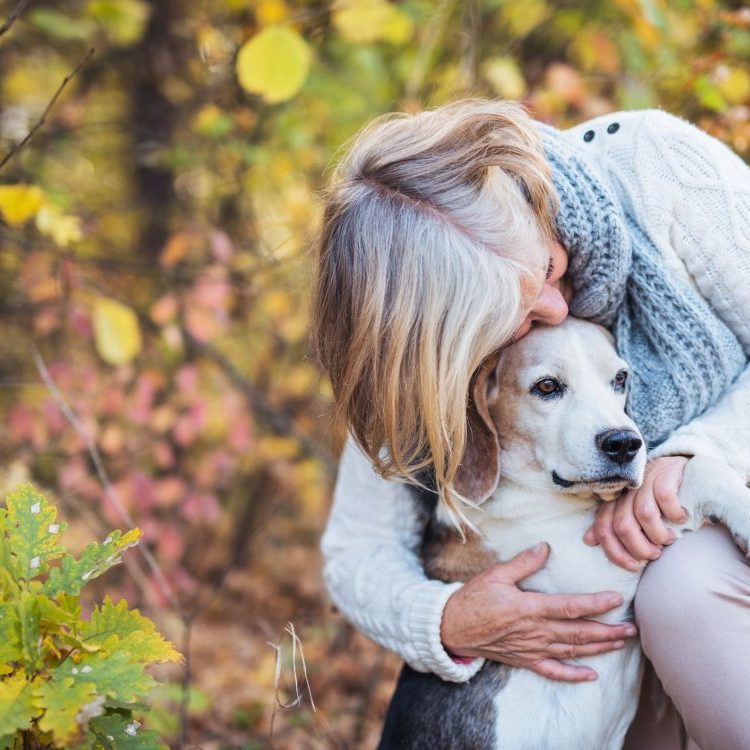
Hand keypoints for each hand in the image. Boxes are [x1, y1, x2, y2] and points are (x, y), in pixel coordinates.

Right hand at [440, 543, 636, 681]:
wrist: (452, 628)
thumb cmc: (473, 598)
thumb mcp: (496, 575)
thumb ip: (523, 563)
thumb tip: (545, 547)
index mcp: (529, 607)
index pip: (569, 607)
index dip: (594, 604)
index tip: (615, 599)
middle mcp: (535, 631)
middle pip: (578, 633)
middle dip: (607, 631)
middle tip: (632, 628)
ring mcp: (531, 648)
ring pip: (572, 651)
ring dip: (599, 649)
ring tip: (621, 643)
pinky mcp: (525, 660)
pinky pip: (553, 671)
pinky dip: (573, 675)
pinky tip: (591, 675)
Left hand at [583, 456, 688, 570]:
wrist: (684, 471)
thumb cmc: (658, 501)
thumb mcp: (634, 514)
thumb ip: (612, 526)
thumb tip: (588, 540)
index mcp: (615, 500)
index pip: (603, 527)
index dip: (615, 551)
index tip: (633, 565)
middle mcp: (627, 489)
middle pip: (623, 525)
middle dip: (639, 547)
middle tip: (655, 554)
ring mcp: (646, 479)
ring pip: (644, 514)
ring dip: (658, 535)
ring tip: (668, 540)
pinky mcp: (666, 472)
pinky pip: (665, 497)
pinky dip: (674, 514)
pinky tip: (680, 518)